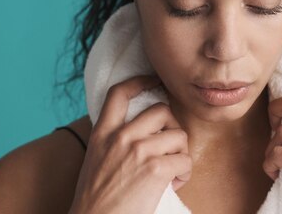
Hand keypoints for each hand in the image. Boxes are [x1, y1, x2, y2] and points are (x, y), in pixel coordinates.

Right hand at [69, 75, 191, 213]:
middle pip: (161, 109)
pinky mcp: (155, 169)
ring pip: (179, 135)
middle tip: (170, 147)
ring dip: (181, 154)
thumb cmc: (97, 200)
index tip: (154, 81)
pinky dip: (185, 174)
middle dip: (173, 127)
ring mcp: (138, 151)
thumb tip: (142, 131)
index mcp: (102, 133)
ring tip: (172, 171)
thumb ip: (114, 141)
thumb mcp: (97, 159)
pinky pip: (185, 161)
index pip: (119, 93)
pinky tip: (174, 184)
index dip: (140, 81)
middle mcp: (120, 137)